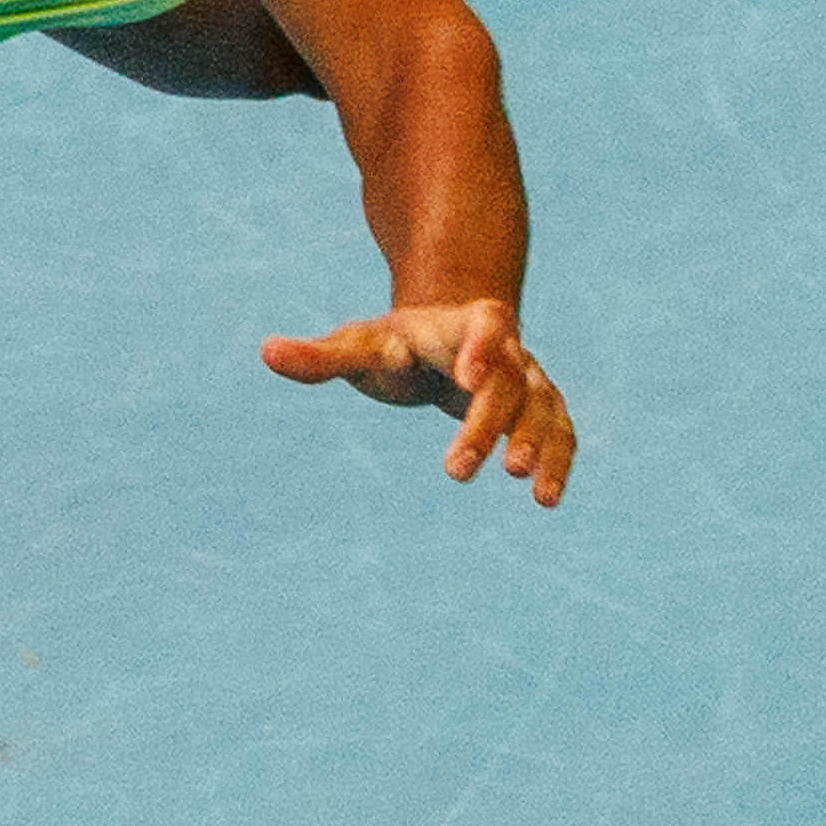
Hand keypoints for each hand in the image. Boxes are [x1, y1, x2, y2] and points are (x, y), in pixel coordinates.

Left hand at [258, 296, 573, 504]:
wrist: (445, 337)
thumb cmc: (394, 344)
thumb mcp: (357, 345)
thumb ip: (319, 356)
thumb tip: (265, 352)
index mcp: (459, 325)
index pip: (482, 326)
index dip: (481, 349)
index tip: (467, 380)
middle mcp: (505, 349)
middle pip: (508, 381)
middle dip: (486, 424)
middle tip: (457, 469)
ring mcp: (527, 377)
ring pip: (542, 406)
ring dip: (537, 443)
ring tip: (527, 488)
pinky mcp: (538, 408)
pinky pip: (559, 430)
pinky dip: (559, 460)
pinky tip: (547, 499)